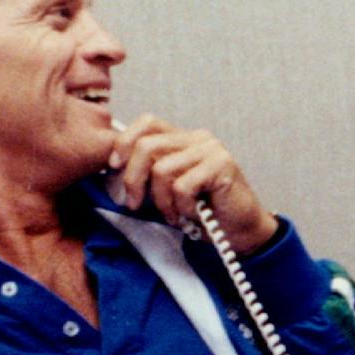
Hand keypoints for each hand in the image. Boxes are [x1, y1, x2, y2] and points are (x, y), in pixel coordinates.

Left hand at [107, 115, 279, 250]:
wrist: (240, 231)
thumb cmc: (204, 212)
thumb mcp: (167, 189)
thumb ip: (149, 173)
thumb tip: (114, 167)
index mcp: (184, 139)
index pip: (147, 123)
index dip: (124, 142)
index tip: (114, 166)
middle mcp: (198, 138)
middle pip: (147, 145)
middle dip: (133, 179)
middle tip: (134, 204)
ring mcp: (211, 150)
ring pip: (162, 169)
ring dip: (161, 201)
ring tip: (173, 215)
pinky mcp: (222, 165)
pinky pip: (182, 186)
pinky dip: (182, 207)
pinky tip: (193, 214)